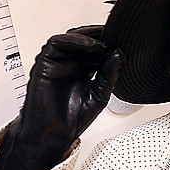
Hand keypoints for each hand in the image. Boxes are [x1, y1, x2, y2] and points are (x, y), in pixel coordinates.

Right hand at [0, 25, 122, 169]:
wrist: (52, 135)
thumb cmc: (71, 119)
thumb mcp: (100, 94)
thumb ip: (109, 74)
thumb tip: (119, 53)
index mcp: (84, 69)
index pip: (96, 49)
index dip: (109, 42)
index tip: (125, 39)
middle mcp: (70, 63)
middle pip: (85, 40)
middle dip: (101, 36)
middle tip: (117, 34)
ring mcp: (57, 62)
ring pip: (72, 38)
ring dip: (90, 36)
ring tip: (106, 40)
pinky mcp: (44, 62)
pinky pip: (57, 43)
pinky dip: (75, 40)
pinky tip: (91, 44)